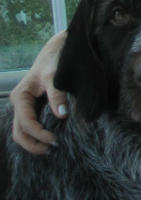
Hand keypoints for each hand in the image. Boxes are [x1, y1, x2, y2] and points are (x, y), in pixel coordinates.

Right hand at [10, 31, 68, 153]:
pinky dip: (37, 135)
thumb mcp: (55, 76)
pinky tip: (49, 139)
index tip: (55, 140)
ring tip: (51, 149)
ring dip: (33, 142)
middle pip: (19, 132)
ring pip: (22, 131)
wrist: (57, 49)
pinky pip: (30, 125)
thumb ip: (57, 94)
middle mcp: (20, 103)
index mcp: (21, 96)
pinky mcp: (33, 107)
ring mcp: (25, 106)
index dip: (39, 135)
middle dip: (33, 144)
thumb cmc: (54, 60)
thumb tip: (61, 114)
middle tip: (52, 150)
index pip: (26, 123)